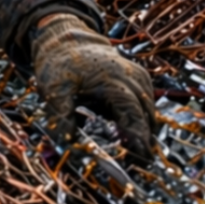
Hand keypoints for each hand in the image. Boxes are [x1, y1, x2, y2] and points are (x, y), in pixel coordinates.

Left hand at [32, 14, 155, 160]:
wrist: (66, 39)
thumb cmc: (59, 64)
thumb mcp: (55, 90)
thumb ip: (61, 118)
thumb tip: (66, 146)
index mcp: (114, 83)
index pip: (134, 116)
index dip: (139, 140)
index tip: (141, 160)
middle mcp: (131, 78)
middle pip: (147, 116)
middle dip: (145, 141)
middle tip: (139, 164)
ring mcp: (137, 75)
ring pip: (149, 110)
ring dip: (145, 130)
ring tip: (135, 152)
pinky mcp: (138, 75)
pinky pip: (147, 101)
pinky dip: (142, 116)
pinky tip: (130, 130)